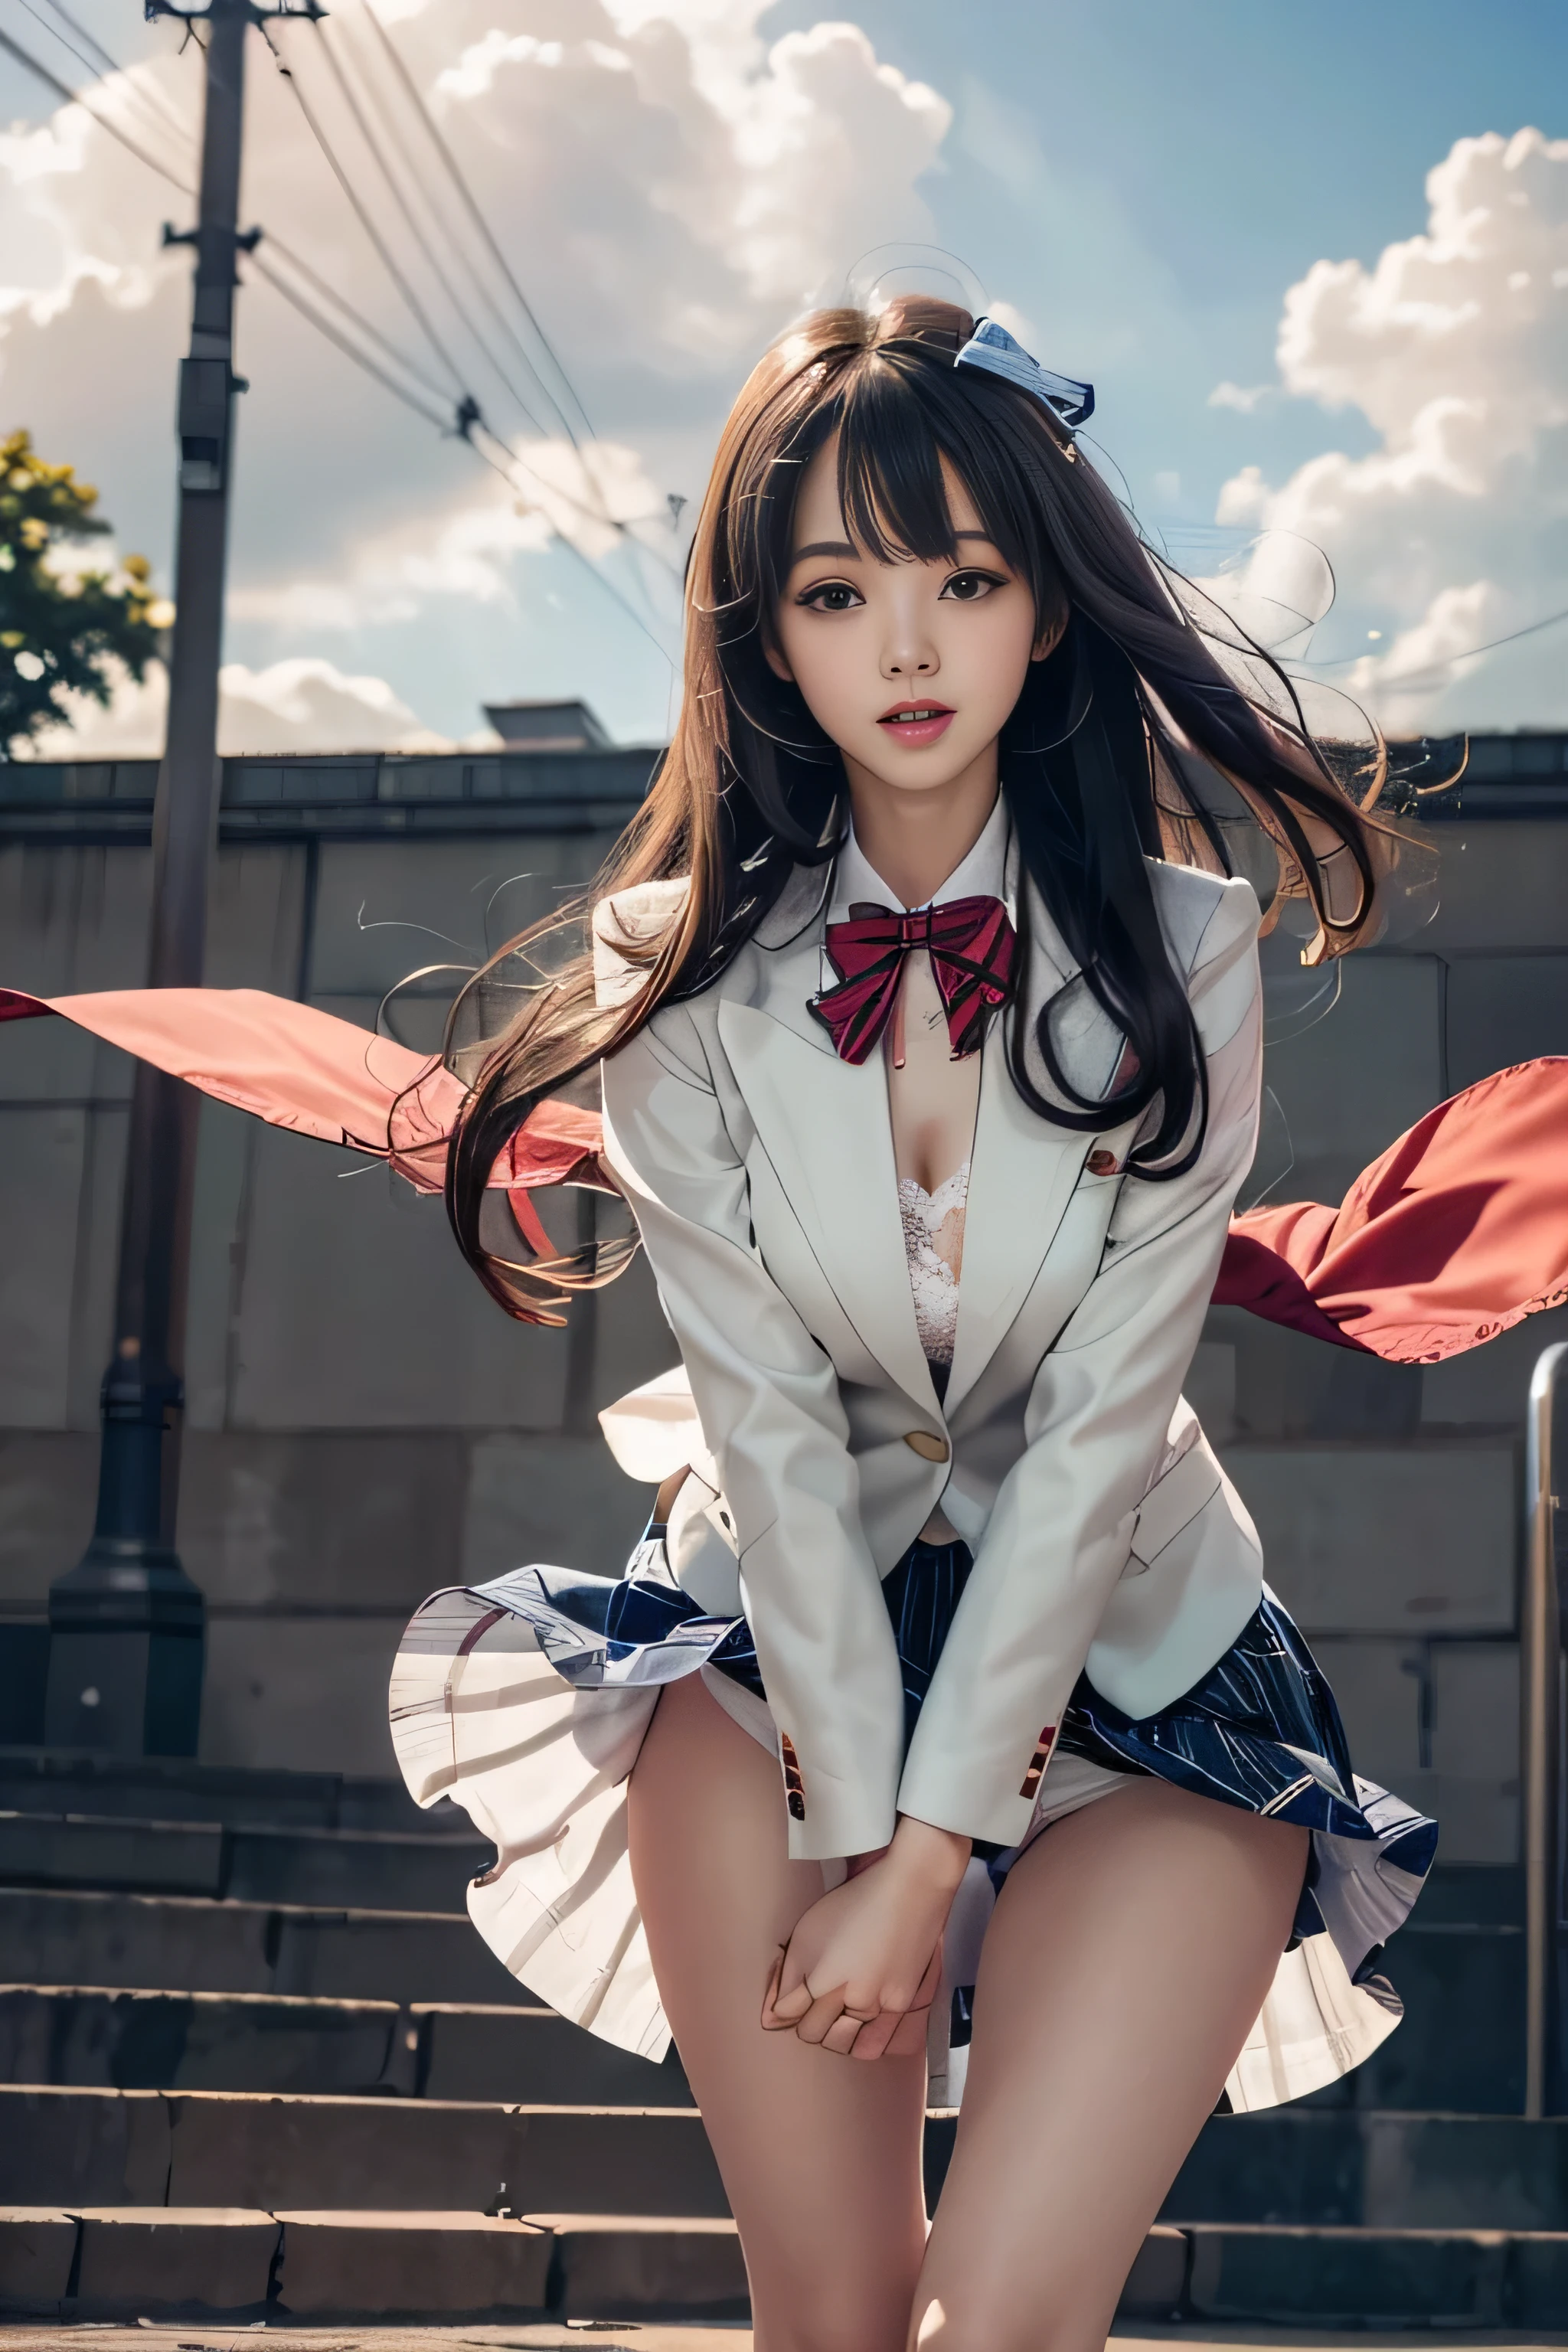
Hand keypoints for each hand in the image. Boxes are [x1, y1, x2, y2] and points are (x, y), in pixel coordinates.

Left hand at [761, 1816, 969, 2059]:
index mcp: (820, 1975)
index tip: (791, 1995)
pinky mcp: (901, 2007)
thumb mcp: (807, 1931)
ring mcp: (878, 2005)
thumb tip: (770, 2020)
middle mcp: (849, 1997)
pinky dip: (858, 2039)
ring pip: (841, 2043)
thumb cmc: (855, 1904)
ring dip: (832, 2032)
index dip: (783, 2006)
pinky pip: (871, 2044)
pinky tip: (856, 2023)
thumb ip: (786, 1979)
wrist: (910, 1891)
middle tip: (813, 1999)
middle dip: (805, 2020)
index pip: (787, 2015)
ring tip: (835, 2010)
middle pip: (813, 2033)